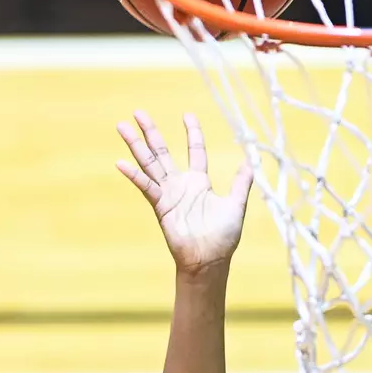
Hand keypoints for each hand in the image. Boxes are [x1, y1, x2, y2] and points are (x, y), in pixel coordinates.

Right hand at [115, 110, 253, 273]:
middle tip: (137, 112)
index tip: (187, 115)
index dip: (192, 133)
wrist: (209, 260)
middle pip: (162, 152)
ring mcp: (168, 194)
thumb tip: (251, 162)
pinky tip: (121, 162)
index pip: (195, 151)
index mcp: (199, 182)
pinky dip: (134, 175)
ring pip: (149, 163)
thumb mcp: (236, 205)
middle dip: (150, 132)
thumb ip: (241, 183)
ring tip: (122, 127)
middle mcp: (181, 184)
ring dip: (136, 145)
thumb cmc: (223, 237)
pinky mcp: (161, 206)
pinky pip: (146, 187)